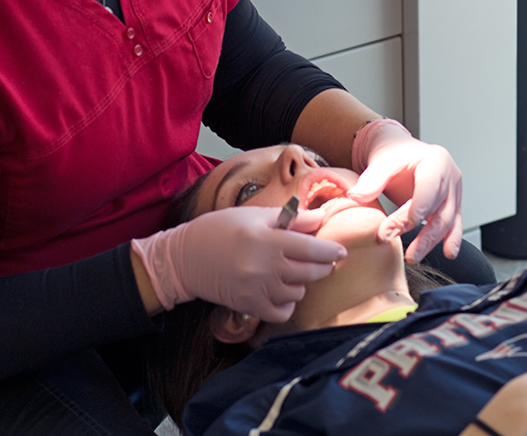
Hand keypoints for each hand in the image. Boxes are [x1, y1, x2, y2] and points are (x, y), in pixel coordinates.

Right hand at [131, 206, 345, 321]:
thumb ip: (290, 218)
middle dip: (322, 267)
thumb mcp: (254, 215)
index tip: (340, 251)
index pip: (311, 248)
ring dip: (301, 283)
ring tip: (292, 272)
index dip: (330, 250)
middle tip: (321, 261)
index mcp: (267, 239)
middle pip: (310, 272)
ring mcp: (257, 288)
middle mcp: (265, 266)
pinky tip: (281, 291)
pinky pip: (282, 312)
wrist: (186, 257)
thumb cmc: (220, 229)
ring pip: (298, 292)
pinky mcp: (249, 305)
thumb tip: (319, 216)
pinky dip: (287, 303)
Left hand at [345, 120, 462, 262]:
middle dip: (421, 233)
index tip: (392, 229)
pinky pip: (455, 223)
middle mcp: (450, 176)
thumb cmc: (393, 154)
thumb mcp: (381, 163)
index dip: (413, 211)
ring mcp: (454, 191)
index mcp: (435, 161)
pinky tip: (448, 253)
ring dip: (431, 241)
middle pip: (439, 209)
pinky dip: (451, 239)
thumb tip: (354, 198)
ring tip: (413, 257)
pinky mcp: (452, 204)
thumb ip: (370, 181)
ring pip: (447, 220)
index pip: (428, 189)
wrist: (400, 150)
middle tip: (402, 250)